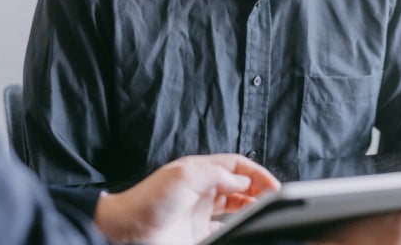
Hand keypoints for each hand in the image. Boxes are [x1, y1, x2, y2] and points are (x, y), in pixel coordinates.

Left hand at [94, 154, 279, 244]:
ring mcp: (200, 214)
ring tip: (262, 214)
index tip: (273, 186)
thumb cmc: (148, 201)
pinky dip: (238, 229)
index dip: (257, 173)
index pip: (237, 165)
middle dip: (258, 190)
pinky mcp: (198, 235)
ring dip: (251, 209)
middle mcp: (201, 191)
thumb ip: (218, 173)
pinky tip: (245, 229)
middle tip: (272, 201)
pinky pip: (225, 230)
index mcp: (199, 171)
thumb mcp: (185, 176)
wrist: (126, 234)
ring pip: (235, 208)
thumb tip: (243, 178)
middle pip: (239, 185)